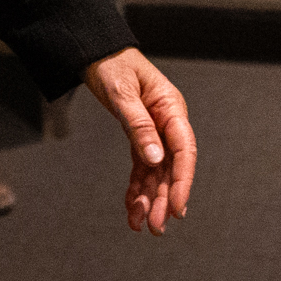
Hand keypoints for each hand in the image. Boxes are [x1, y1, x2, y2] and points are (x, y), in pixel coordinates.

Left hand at [82, 48, 195, 234]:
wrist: (96, 53)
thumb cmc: (112, 65)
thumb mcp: (123, 93)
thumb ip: (138, 125)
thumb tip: (155, 158)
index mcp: (171, 108)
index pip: (184, 150)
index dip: (183, 181)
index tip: (177, 207)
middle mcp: (167, 122)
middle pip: (171, 167)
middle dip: (164, 198)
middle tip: (156, 227)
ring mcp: (154, 131)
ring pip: (156, 172)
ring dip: (149, 198)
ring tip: (140, 225)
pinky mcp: (139, 137)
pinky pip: (141, 167)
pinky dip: (135, 187)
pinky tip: (130, 207)